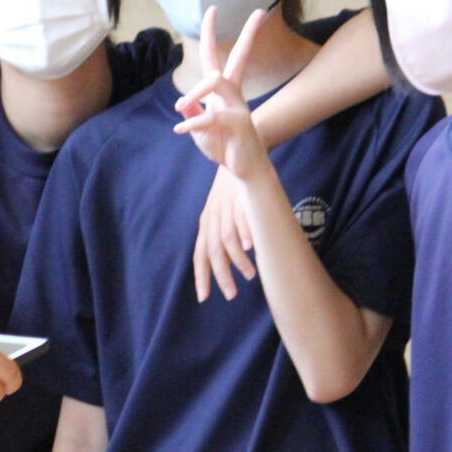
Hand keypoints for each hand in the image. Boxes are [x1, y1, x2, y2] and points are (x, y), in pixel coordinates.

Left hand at [174, 7, 271, 184]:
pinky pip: (211, 116)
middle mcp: (234, 93)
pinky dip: (192, 122)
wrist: (244, 169)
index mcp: (224, 91)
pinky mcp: (237, 124)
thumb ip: (192, 114)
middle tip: (249, 11)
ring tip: (180, 105)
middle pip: (240, 57)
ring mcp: (238, 107)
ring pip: (215, 82)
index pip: (217, 56)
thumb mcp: (200, 130)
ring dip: (195, 91)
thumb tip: (181, 103)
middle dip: (248, 34)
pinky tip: (179, 129)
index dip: (213, 33)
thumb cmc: (224, 146)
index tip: (214, 8)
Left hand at [191, 166, 256, 302]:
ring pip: (227, 238)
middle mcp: (213, 216)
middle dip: (221, 275)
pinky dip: (245, 233)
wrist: (237, 154)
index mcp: (206, 223)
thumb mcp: (221, 213)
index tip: (203, 297)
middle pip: (213, 251)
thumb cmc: (232, 191)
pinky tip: (250, 247)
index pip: (200, 254)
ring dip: (237, 260)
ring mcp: (226, 207)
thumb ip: (223, 237)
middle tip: (231, 294)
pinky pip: (242, 217)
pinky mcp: (240, 196)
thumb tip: (230, 264)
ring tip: (249, 275)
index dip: (201, 275)